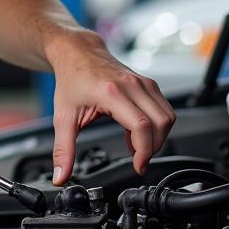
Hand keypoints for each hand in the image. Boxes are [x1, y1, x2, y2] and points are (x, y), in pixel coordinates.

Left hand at [47, 31, 173, 184]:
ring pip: (167, 116)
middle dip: (153, 147)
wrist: (77, 52)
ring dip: (158, 137)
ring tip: (136, 146)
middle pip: (161, 123)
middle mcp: (132, 85)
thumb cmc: (71, 79)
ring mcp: (142, 82)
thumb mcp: (63, 117)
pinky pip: (163, 109)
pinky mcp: (148, 83)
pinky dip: (156, 125)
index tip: (137, 165)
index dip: (144, 150)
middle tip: (137, 160)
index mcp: (111, 93)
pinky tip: (136, 132)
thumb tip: (61, 176)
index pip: (142, 126)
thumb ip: (63, 149)